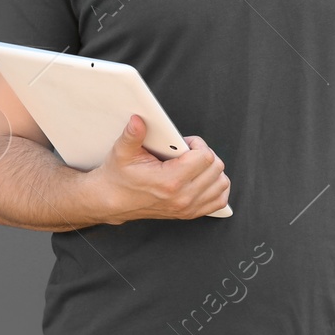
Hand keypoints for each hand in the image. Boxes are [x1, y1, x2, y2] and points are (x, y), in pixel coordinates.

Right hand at [89, 114, 229, 223]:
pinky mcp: (189, 213)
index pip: (205, 158)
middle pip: (216, 169)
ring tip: (195, 164)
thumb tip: (138, 120)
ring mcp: (187, 208)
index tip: (185, 143)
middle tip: (188, 152)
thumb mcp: (122, 152)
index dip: (198, 145)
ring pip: (221, 184)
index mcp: (169, 181)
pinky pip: (219, 201)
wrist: (112, 201)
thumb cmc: (119, 177)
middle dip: (205, 154)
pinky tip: (203, 179)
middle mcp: (182, 197)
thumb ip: (132, 135)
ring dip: (213, 171)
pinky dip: (216, 188)